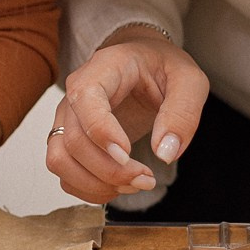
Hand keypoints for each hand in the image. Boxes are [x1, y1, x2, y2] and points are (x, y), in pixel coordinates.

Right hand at [46, 35, 209, 203]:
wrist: (145, 62)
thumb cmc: (162, 66)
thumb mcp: (189, 81)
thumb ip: (182, 114)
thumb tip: (165, 153)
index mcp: (104, 68)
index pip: (85, 99)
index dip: (101, 132)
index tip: (127, 154)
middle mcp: (76, 92)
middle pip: (73, 139)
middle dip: (110, 170)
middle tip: (146, 178)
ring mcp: (68, 116)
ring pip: (60, 159)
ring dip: (94, 183)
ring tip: (132, 185)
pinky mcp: (69, 137)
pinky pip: (63, 171)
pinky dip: (87, 188)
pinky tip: (116, 186)